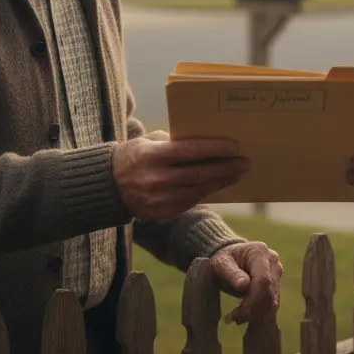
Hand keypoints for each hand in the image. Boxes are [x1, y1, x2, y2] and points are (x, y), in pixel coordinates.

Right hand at [113, 134, 246, 219]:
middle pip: (198, 173)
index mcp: (151, 156)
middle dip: (224, 167)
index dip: (213, 149)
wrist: (108, 187)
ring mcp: (159, 198)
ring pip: (198, 190)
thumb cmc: (134, 156)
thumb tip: (205, 140)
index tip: (234, 146)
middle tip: (244, 162)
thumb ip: (173, 141)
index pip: (188, 151)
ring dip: (221, 181)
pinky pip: (191, 201)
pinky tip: (220, 184)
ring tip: (238, 173)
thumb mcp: (148, 141)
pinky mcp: (162, 212)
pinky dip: (207, 191)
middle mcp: (156, 179)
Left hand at [209, 241, 282, 324]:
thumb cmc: (223, 259)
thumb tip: (243, 285)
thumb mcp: (221, 264)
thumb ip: (232, 273)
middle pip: (269, 292)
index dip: (252, 300)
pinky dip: (259, 313)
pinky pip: (271, 302)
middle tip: (233, 319)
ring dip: (255, 314)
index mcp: (260, 252)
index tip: (236, 313)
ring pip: (272, 300)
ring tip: (236, 319)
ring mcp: (276, 272)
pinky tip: (244, 317)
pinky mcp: (276, 282)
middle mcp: (273, 261)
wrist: (229, 256)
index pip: (263, 280)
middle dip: (252, 310)